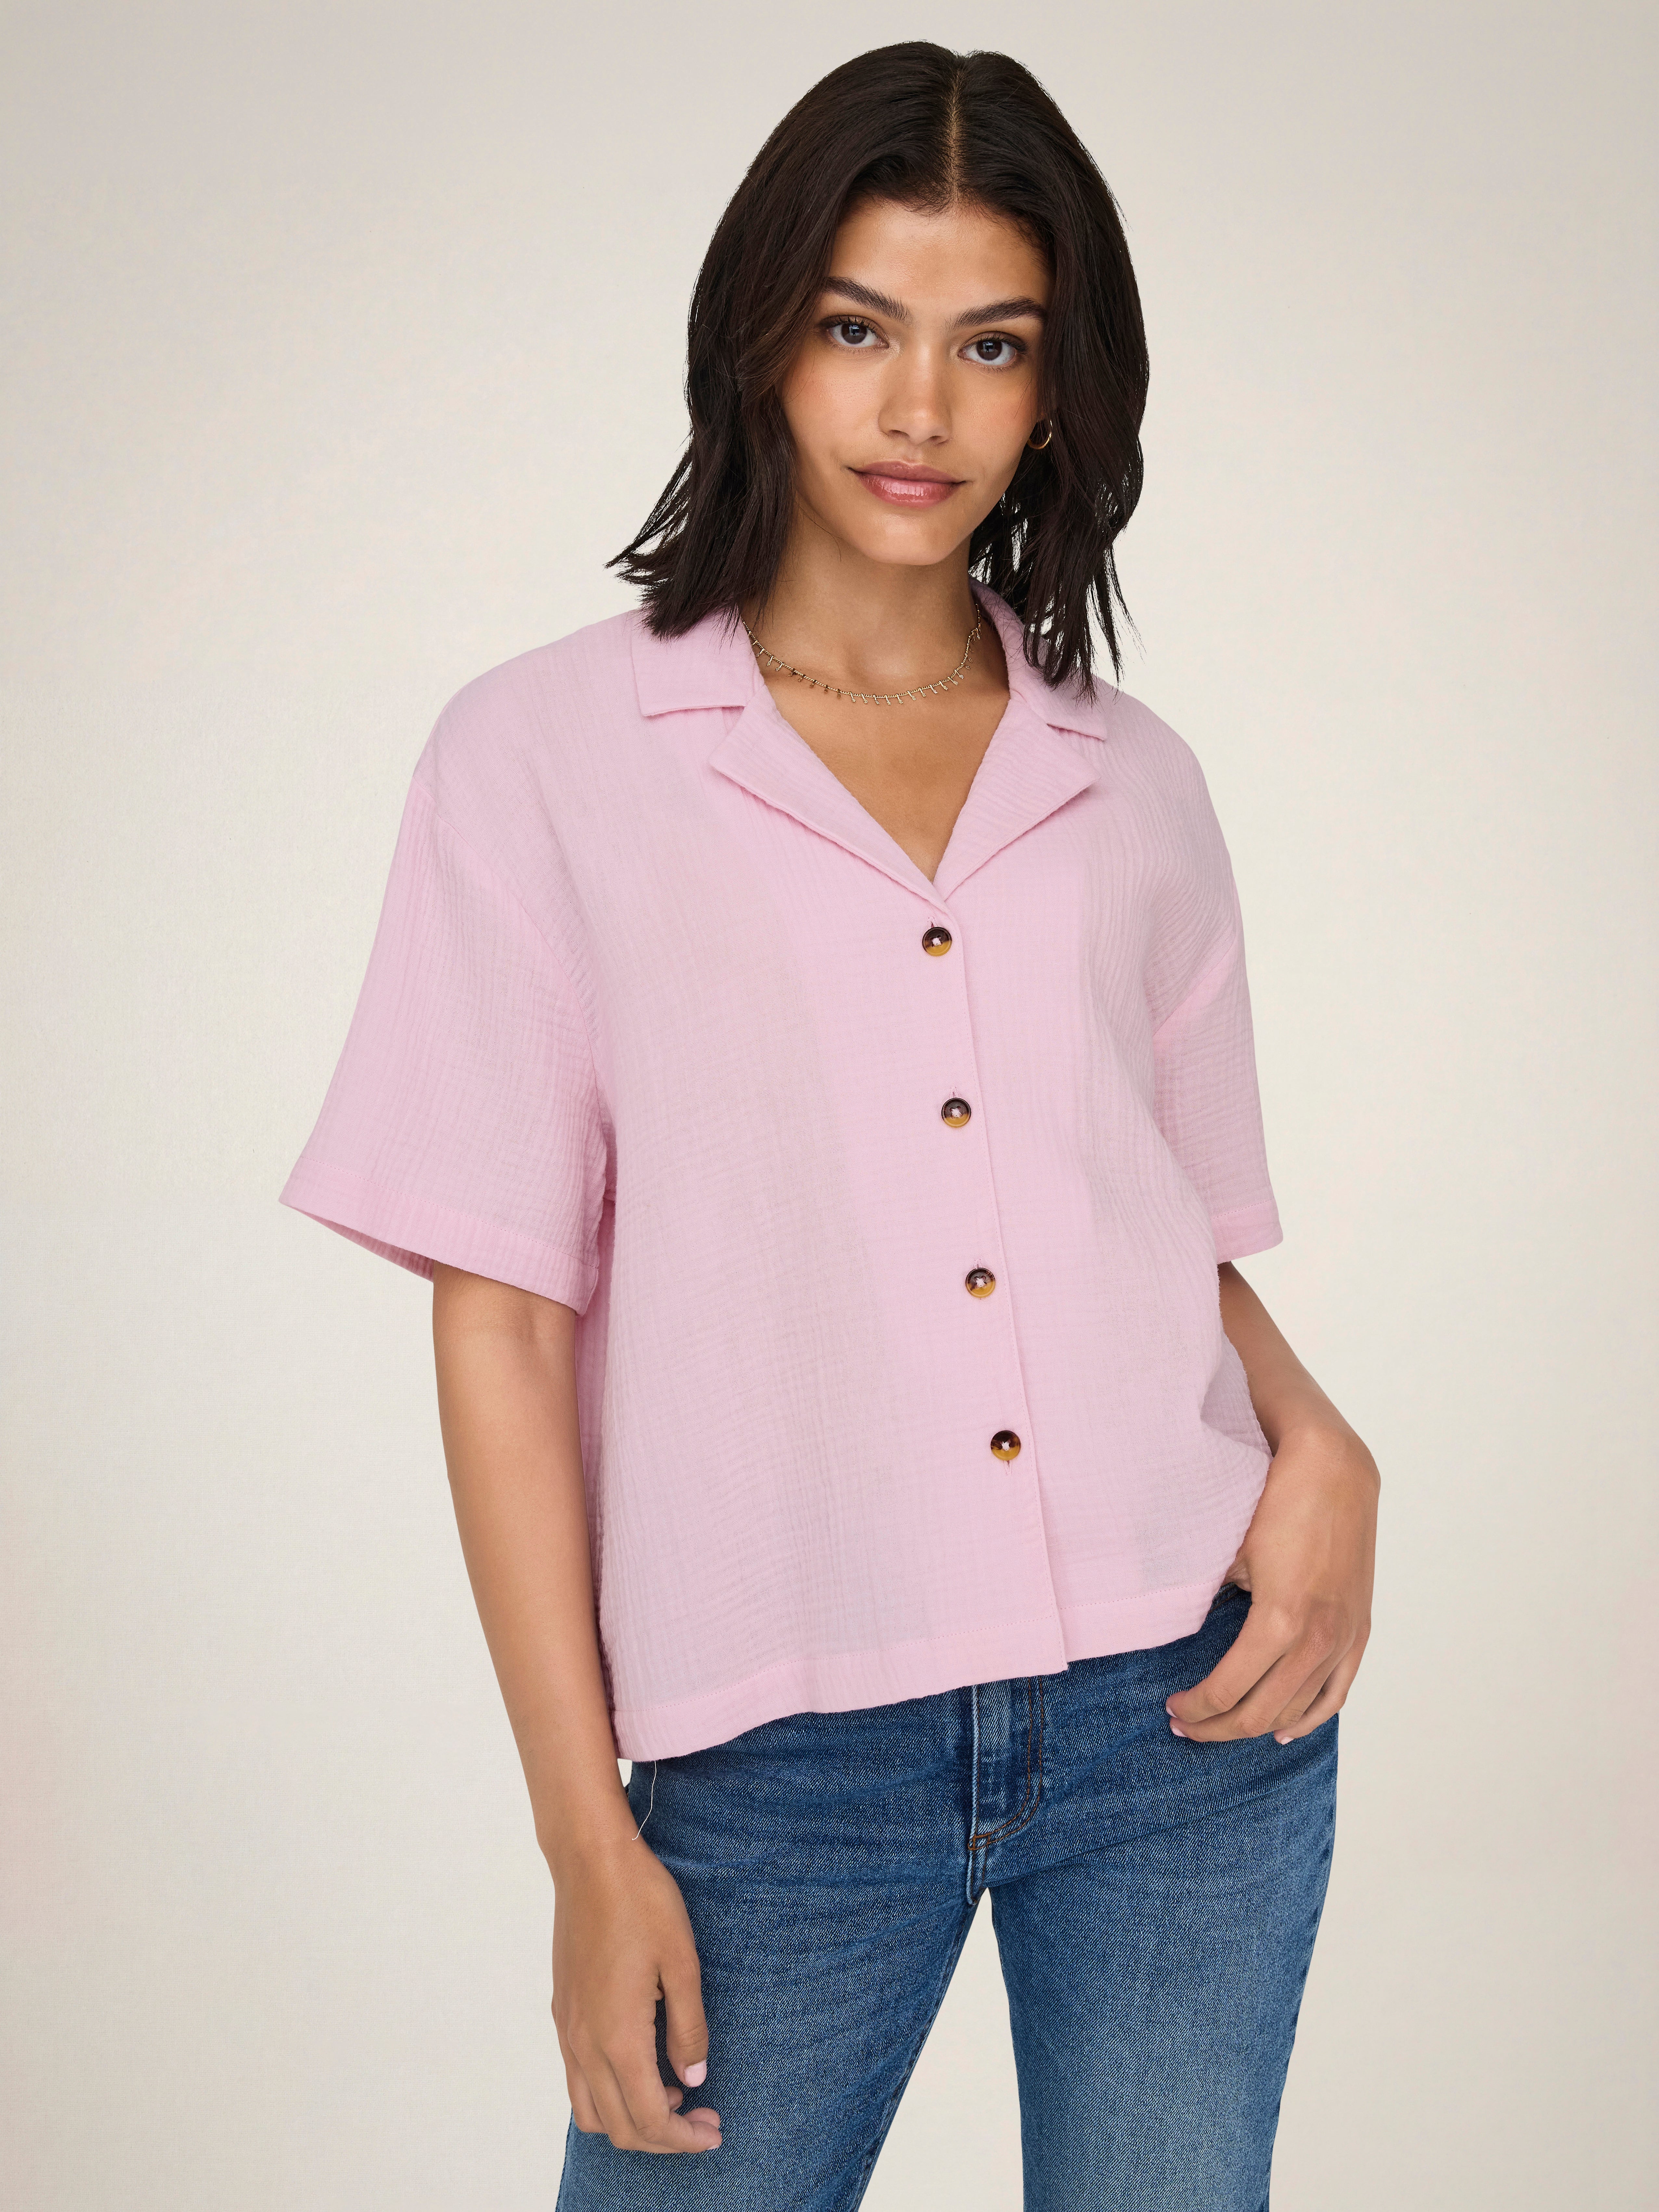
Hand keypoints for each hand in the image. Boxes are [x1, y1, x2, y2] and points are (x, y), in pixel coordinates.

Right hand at [550, 1819, 721, 2153]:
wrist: (590, 1861)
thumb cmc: (642, 1902)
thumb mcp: (682, 1962)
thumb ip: (688, 2027)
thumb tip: (694, 2077)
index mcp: (618, 2036)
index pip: (650, 2119)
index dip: (685, 2139)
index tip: (715, 2131)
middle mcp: (585, 2043)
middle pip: (620, 2128)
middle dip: (664, 2138)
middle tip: (703, 2120)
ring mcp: (568, 2029)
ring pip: (591, 2111)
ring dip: (632, 2120)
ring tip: (673, 2094)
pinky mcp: (563, 2012)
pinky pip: (578, 2079)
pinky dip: (609, 2093)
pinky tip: (642, 2065)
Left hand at [1166, 1419, 1377, 1745]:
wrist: (1335, 1473)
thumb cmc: (1274, 1505)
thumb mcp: (1230, 1554)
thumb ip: (1210, 1601)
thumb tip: (1183, 1634)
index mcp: (1280, 1623)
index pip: (1228, 1690)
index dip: (1196, 1708)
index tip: (1172, 1709)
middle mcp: (1318, 1640)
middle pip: (1261, 1712)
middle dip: (1217, 1727)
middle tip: (1186, 1725)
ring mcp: (1344, 1639)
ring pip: (1297, 1710)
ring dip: (1257, 1726)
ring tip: (1223, 1726)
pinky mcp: (1359, 1631)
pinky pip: (1336, 1693)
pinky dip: (1309, 1718)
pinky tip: (1285, 1730)